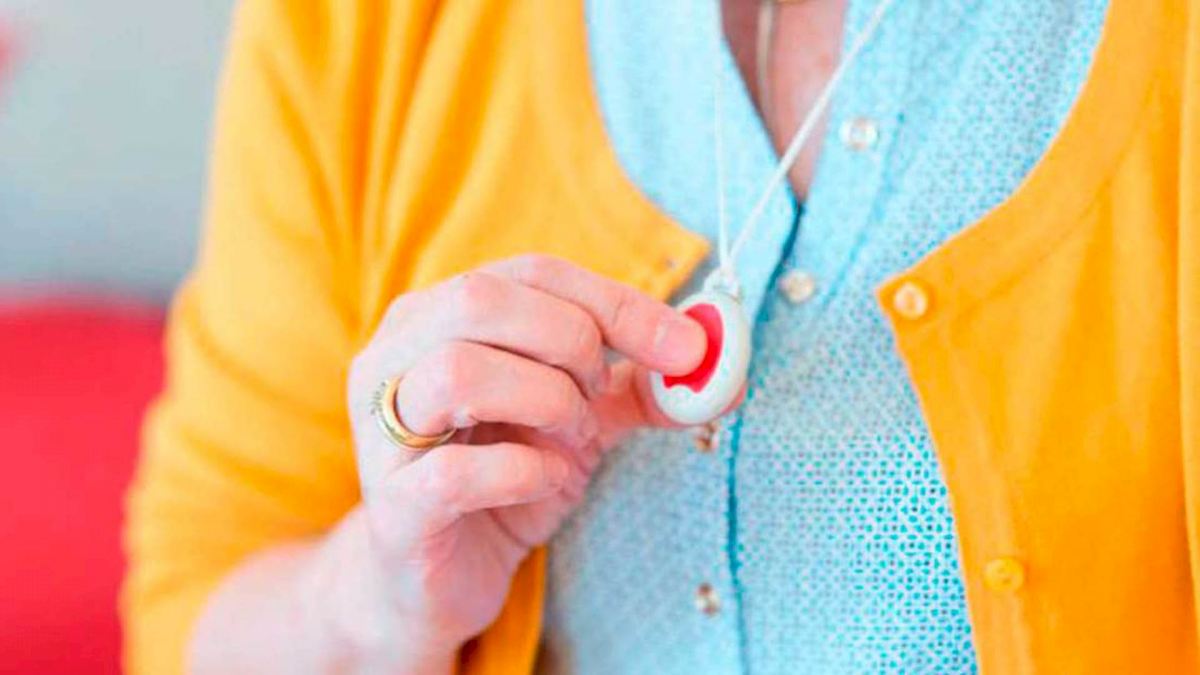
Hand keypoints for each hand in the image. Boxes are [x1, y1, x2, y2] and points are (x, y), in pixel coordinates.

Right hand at [337, 254, 706, 669]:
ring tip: (570, 437)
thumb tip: (716, 366)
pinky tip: (543, 480)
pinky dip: (522, 472)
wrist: (436, 581)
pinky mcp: (394, 502)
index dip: (616, 302)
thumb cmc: (501, 481)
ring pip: (457, 371)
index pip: (533, 272)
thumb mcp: (579, 420)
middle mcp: (396, 354)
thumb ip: (636, 386)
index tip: (685, 347)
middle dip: (571, 341)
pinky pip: (455, 471)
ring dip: (544, 400)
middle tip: (600, 395)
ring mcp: (384, 427)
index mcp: (441, 315)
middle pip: (482, 299)